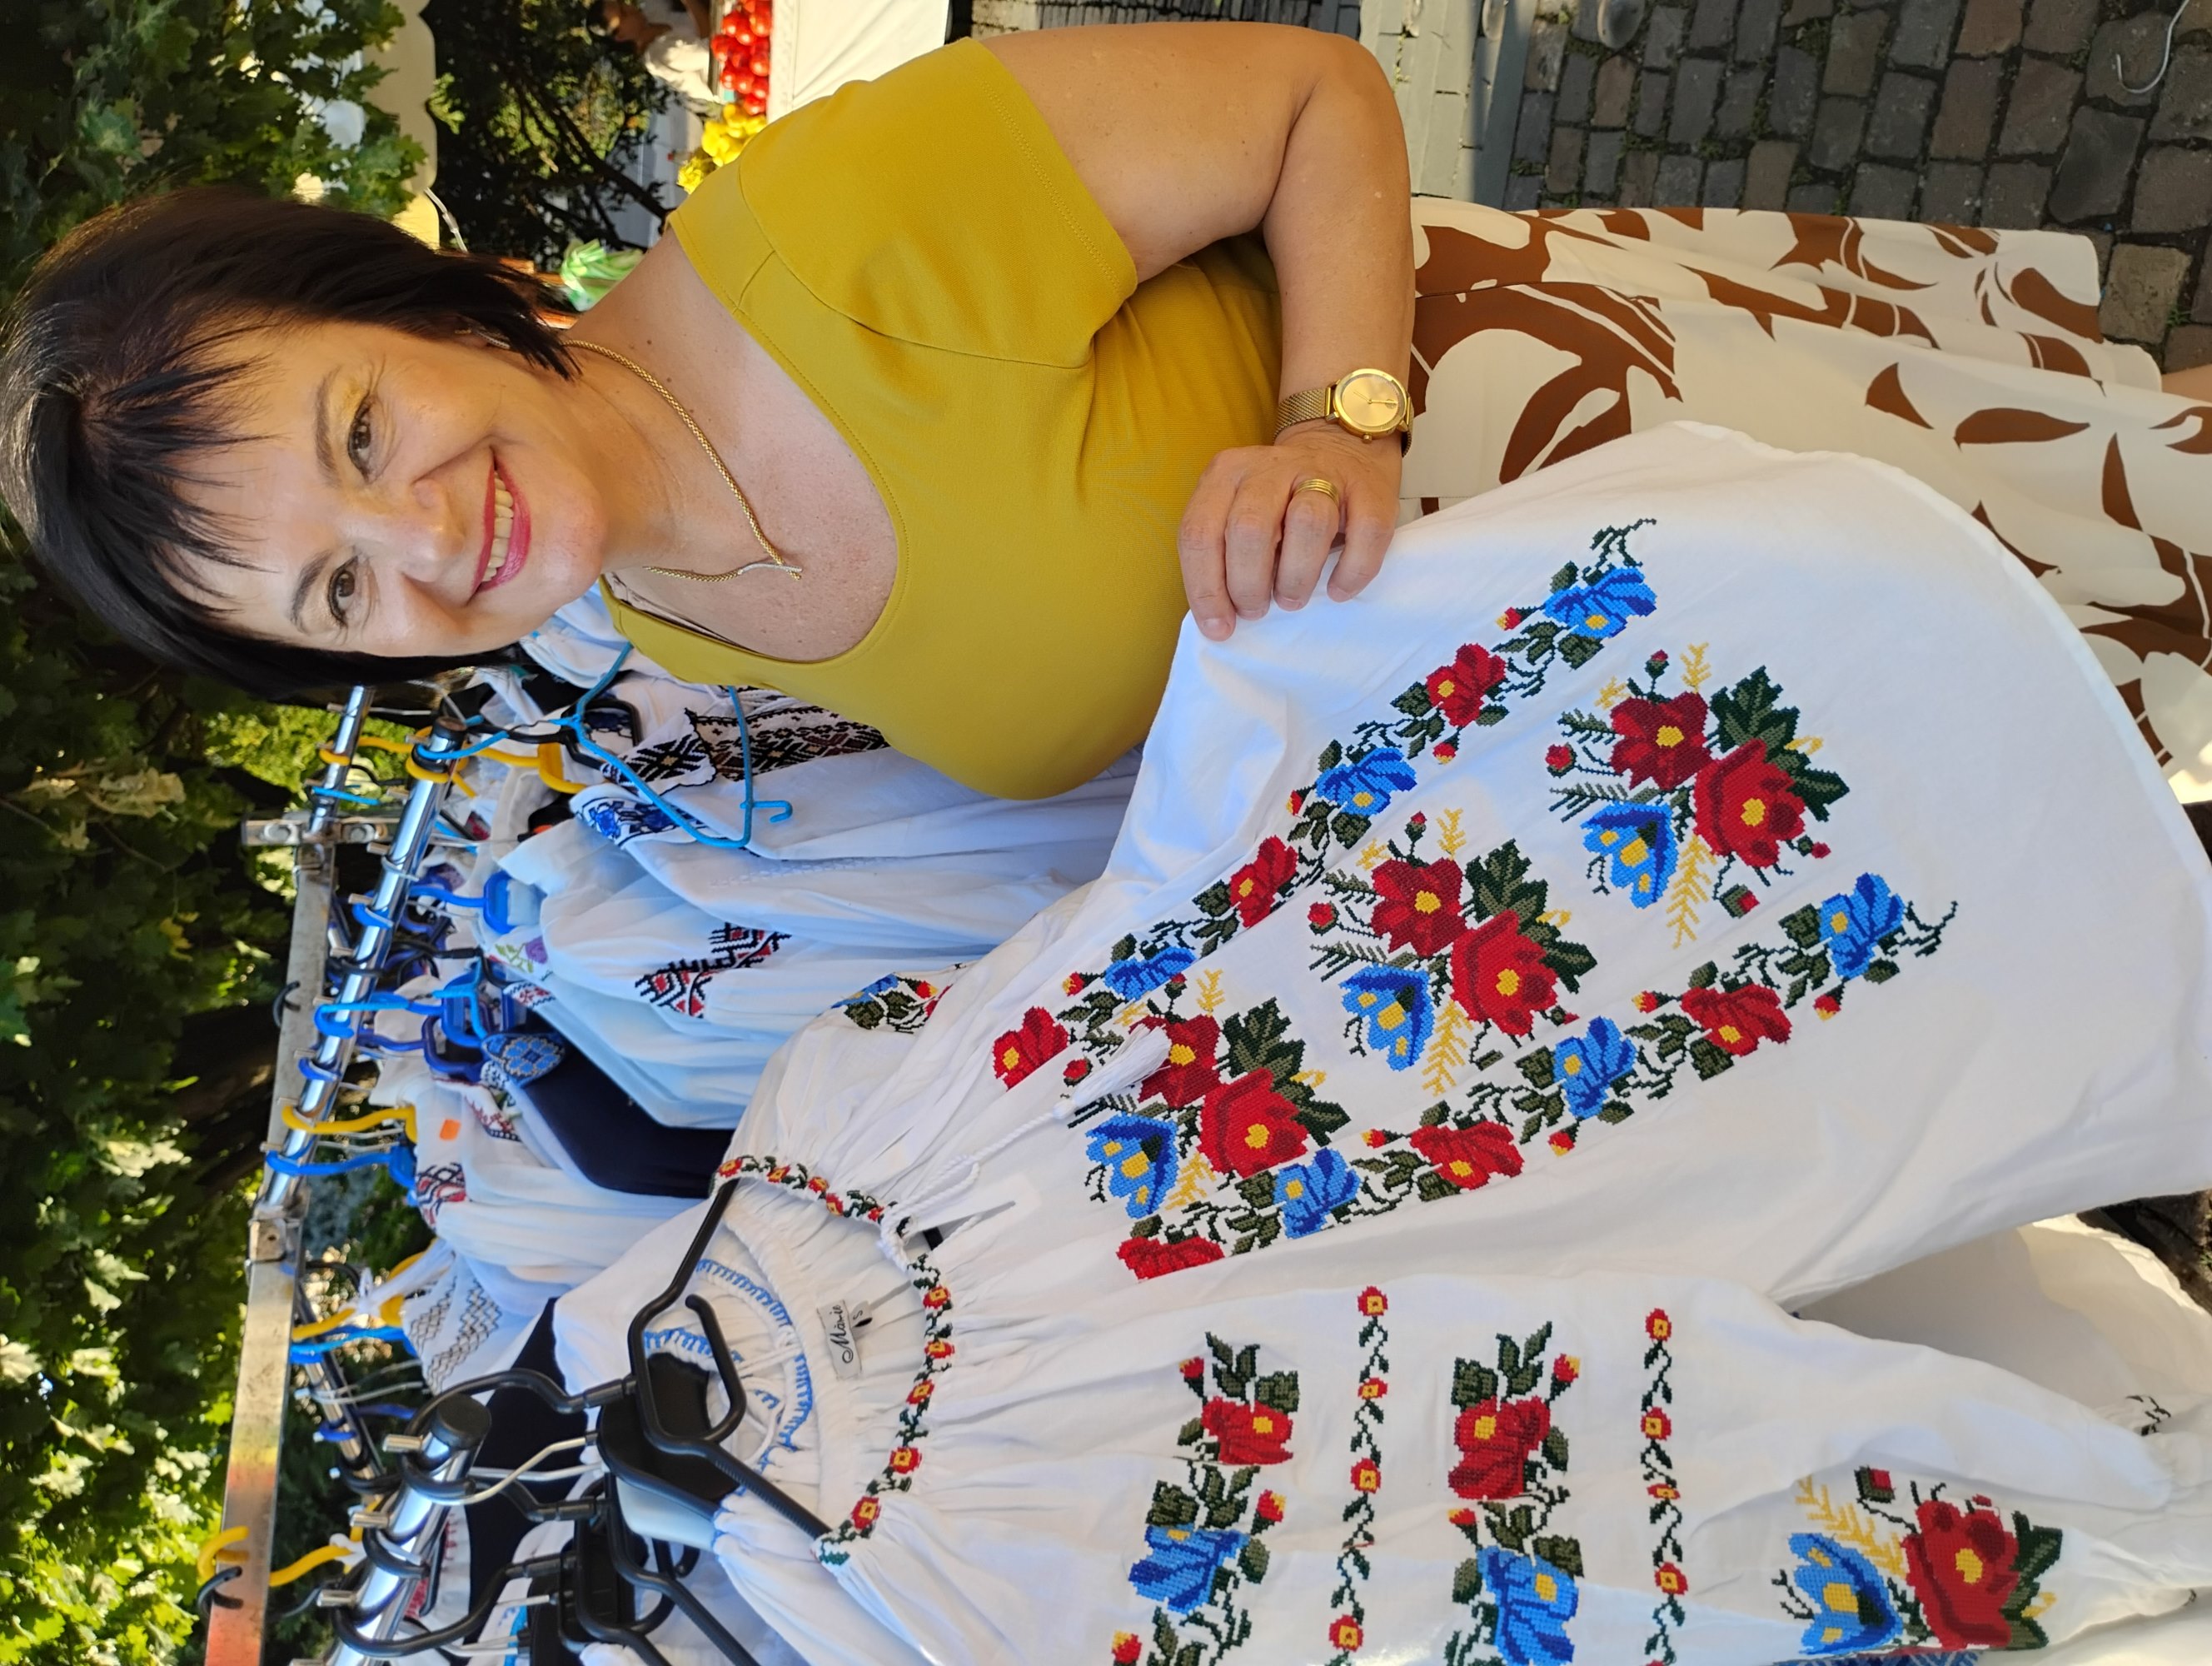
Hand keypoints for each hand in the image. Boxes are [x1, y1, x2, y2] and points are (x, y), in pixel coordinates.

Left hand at [1176, 420, 1402, 641]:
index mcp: (1225, 474)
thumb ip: (1222, 553)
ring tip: (1292, 599)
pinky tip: (1338, 590)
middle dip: (1248, 584)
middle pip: (1249, 528)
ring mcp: (1323, 472)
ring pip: (1307, 522)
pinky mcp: (1370, 488)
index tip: (1220, 627)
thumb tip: (1220, 617)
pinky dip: (1352, 571)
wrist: (1340, 450)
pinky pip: (1365, 532)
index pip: (1200, 533)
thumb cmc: (1280, 502)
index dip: (1206, 588)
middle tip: (1256, 610)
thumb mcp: (1236, 512)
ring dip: (1295, 576)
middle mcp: (1269, 467)